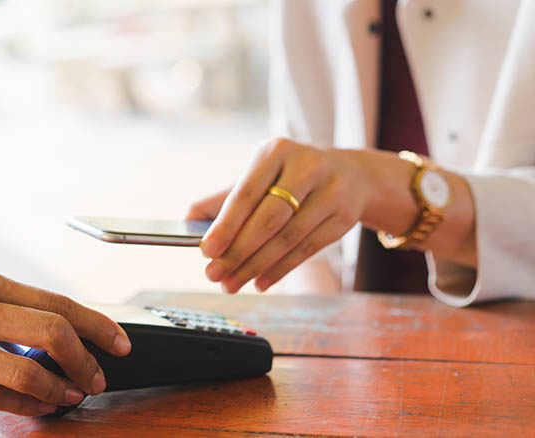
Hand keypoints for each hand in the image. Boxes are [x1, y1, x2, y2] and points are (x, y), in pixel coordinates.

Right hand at [0, 263, 131, 416]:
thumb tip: (42, 332)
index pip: (57, 303)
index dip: (98, 325)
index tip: (119, 342)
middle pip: (53, 332)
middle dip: (87, 359)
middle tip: (98, 375)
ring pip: (26, 372)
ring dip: (59, 388)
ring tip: (71, 395)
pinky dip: (25, 406)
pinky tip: (38, 408)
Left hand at [187, 138, 382, 293]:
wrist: (348, 174)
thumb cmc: (289, 177)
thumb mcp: (258, 176)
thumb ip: (222, 198)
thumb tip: (187, 220)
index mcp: (276, 151)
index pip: (246, 193)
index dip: (225, 225)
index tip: (206, 251)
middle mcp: (307, 167)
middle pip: (268, 219)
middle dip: (238, 252)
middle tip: (214, 275)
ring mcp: (331, 191)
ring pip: (287, 239)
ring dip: (255, 267)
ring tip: (232, 283)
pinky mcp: (344, 217)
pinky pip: (307, 250)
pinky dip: (280, 270)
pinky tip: (260, 282)